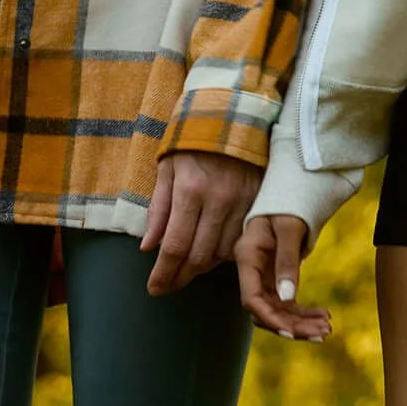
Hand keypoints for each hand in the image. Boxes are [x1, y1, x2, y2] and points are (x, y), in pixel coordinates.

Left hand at [139, 151, 260, 295]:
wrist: (233, 116)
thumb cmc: (192, 143)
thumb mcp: (167, 170)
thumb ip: (158, 210)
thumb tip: (148, 247)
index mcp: (190, 190)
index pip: (175, 246)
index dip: (164, 274)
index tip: (154, 289)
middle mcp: (219, 199)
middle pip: (200, 256)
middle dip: (180, 277)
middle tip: (168, 286)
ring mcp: (242, 201)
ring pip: (223, 253)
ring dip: (202, 268)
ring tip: (188, 270)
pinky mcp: (258, 200)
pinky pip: (241, 239)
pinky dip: (225, 253)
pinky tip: (212, 253)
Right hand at [237, 214, 331, 340]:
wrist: (289, 194)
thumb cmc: (287, 205)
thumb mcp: (289, 228)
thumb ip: (287, 261)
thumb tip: (287, 298)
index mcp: (247, 257)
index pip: (251, 298)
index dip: (269, 318)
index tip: (292, 333)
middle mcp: (251, 270)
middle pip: (266, 309)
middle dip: (293, 325)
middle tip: (323, 333)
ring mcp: (263, 276)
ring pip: (278, 310)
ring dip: (301, 322)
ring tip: (327, 330)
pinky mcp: (275, 278)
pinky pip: (287, 302)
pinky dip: (304, 312)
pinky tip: (323, 317)